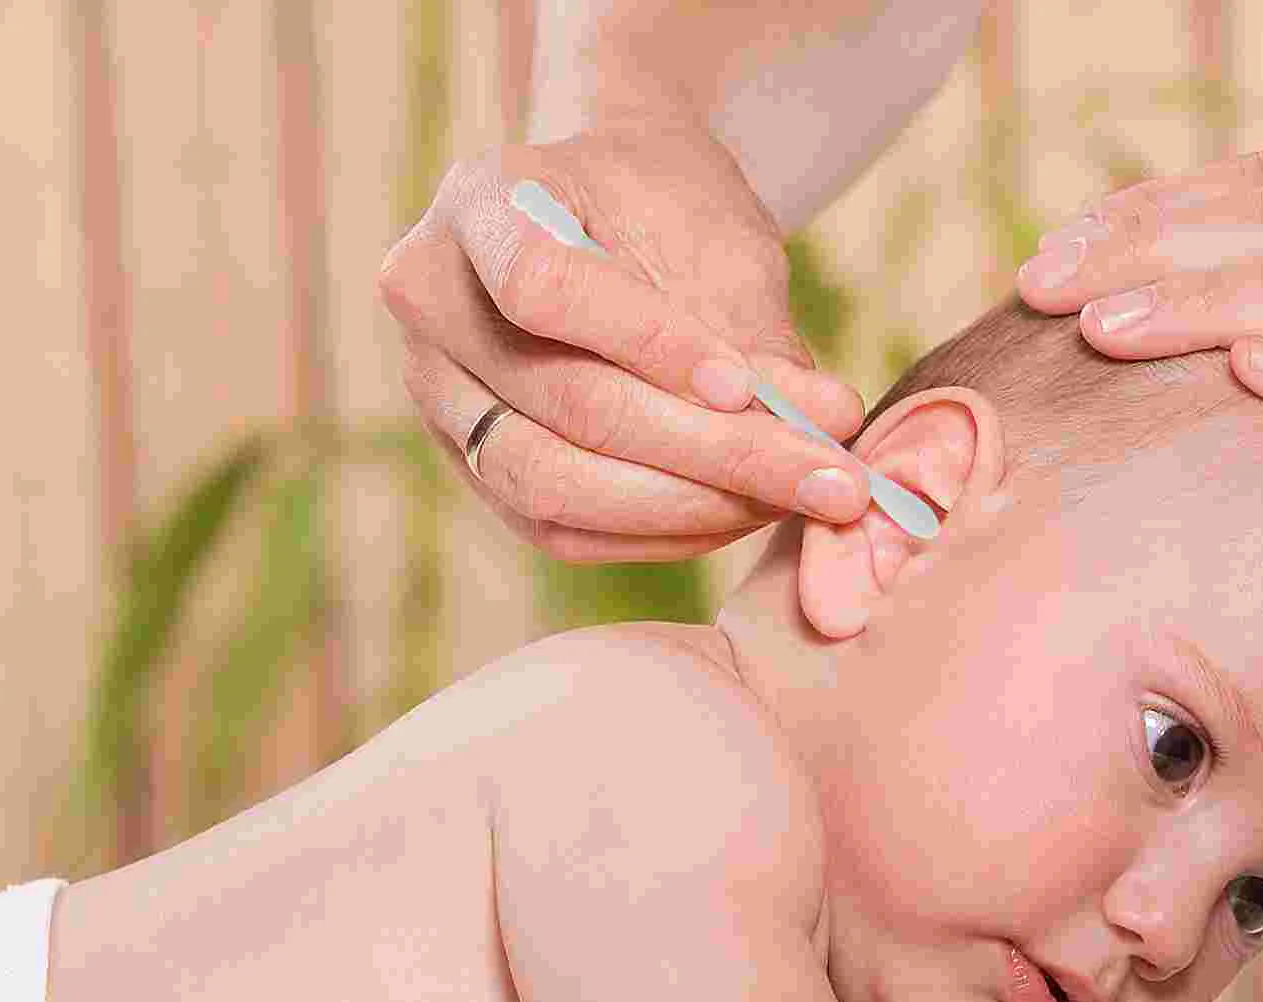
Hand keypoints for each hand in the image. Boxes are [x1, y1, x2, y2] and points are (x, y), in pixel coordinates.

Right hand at [378, 121, 870, 563]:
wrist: (605, 217)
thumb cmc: (664, 210)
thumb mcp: (715, 236)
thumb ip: (754, 335)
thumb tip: (825, 428)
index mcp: (478, 205)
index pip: (544, 289)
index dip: (651, 347)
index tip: (752, 389)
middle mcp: (431, 303)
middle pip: (565, 406)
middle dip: (713, 453)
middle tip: (831, 479)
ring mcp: (439, 396)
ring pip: (552, 486)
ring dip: (690, 509)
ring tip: (796, 500)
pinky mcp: (473, 468)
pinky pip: (559, 530)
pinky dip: (659, 535)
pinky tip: (742, 517)